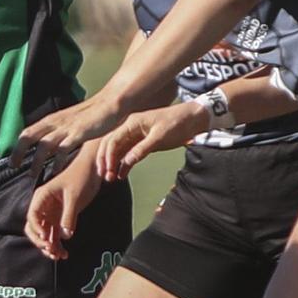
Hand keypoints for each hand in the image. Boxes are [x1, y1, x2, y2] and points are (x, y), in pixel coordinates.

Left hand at [15, 91, 122, 173]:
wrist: (111, 104)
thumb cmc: (91, 115)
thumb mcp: (69, 122)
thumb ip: (58, 131)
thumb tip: (48, 145)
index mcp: (51, 120)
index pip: (27, 132)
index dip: (17, 147)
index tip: (12, 161)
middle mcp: (55, 122)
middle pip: (28, 136)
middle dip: (18, 152)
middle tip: (13, 167)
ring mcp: (66, 127)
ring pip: (43, 145)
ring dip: (36, 161)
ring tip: (32, 175)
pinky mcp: (79, 133)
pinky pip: (63, 149)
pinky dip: (56, 161)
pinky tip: (54, 171)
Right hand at [25, 165, 95, 262]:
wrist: (93, 170)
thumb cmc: (81, 177)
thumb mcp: (75, 197)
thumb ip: (69, 216)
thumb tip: (65, 236)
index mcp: (42, 197)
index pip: (33, 216)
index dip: (37, 229)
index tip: (46, 238)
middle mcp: (44, 207)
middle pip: (34, 228)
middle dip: (40, 241)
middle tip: (51, 249)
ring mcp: (52, 214)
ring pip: (44, 234)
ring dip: (49, 246)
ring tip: (59, 256)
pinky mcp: (61, 218)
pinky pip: (55, 235)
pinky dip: (58, 245)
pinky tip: (64, 254)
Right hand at [94, 100, 208, 179]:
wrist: (193, 119)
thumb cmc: (177, 123)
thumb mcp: (159, 137)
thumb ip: (142, 149)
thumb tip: (126, 161)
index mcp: (132, 123)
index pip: (113, 140)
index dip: (108, 156)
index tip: (108, 169)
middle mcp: (130, 128)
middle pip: (111, 145)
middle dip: (106, 160)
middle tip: (104, 175)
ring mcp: (136, 135)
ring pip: (118, 151)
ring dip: (113, 164)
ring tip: (111, 178)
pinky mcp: (142, 142)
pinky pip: (128, 154)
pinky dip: (124, 164)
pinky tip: (121, 174)